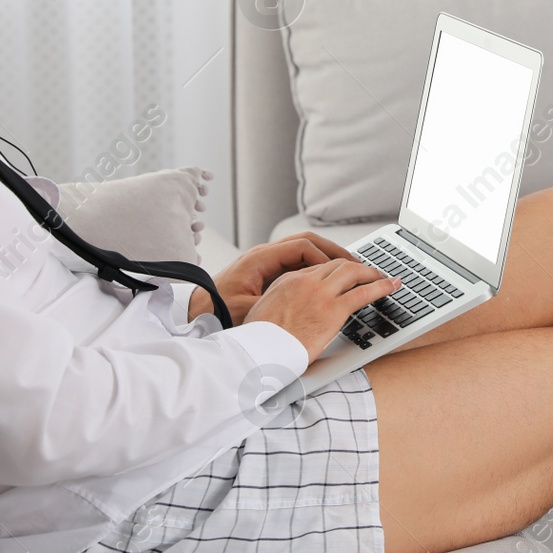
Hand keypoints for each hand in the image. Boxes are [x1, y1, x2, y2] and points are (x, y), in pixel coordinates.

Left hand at [192, 232, 368, 326]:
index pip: (301, 246)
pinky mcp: (267, 272)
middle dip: (333, 251)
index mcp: (259, 259)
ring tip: (349, 269)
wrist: (196, 311)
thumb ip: (272, 305)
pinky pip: (297, 262)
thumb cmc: (217, 311)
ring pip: (303, 250)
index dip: (325, 257)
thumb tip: (297, 306)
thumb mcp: (246, 311)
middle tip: (356, 264)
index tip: (343, 271)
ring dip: (326, 257)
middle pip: (306, 241)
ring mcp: (266, 262)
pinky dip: (315, 267)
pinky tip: (328, 279)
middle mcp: (264, 255)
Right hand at [243, 259, 401, 364]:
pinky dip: (381, 287)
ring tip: (384, 278)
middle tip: (368, 273)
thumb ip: (277, 307)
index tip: (345, 276)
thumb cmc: (258, 342)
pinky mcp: (333, 309)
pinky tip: (391, 287)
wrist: (259, 351)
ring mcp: (320, 294)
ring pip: (353, 272)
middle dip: (356, 267)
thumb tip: (282, 316)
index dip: (335, 271)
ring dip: (372, 273)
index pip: (318, 268)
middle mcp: (305, 282)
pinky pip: (364, 292)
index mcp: (287, 282)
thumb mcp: (261, 315)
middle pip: (337, 265)